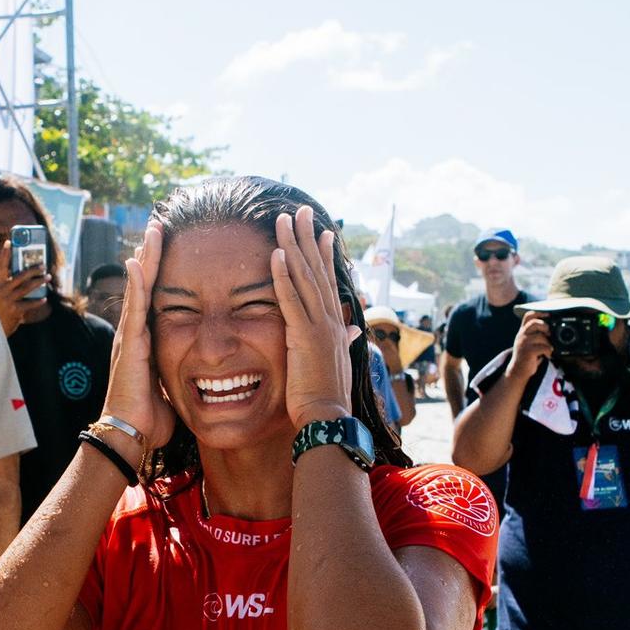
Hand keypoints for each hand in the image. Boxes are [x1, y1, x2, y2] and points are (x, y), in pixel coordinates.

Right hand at [0, 246, 50, 334]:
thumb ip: (6, 282)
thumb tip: (21, 270)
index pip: (1, 265)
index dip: (5, 253)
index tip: (9, 242)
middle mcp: (2, 289)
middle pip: (20, 276)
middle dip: (33, 270)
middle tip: (43, 266)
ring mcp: (8, 299)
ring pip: (27, 288)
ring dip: (39, 282)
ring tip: (47, 278)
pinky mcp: (15, 309)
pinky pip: (29, 303)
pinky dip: (37, 301)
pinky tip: (44, 298)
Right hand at [99, 221, 174, 456]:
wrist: (129, 436)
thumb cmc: (150, 420)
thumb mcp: (169, 390)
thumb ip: (177, 375)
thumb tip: (197, 376)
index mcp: (145, 344)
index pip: (154, 300)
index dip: (159, 275)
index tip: (167, 250)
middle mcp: (134, 335)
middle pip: (144, 286)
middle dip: (150, 256)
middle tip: (158, 226)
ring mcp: (129, 338)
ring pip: (138, 289)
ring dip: (144, 259)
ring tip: (151, 231)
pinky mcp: (129, 345)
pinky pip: (134, 308)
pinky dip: (135, 284)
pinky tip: (136, 261)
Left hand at [271, 204, 353, 426]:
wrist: (328, 418)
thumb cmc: (329, 396)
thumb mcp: (338, 362)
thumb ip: (344, 340)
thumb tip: (353, 327)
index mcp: (336, 325)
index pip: (329, 283)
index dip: (325, 256)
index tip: (323, 233)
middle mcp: (331, 319)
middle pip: (317, 270)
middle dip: (308, 238)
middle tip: (302, 211)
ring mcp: (318, 326)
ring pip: (304, 277)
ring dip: (293, 246)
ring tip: (284, 220)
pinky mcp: (303, 336)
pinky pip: (291, 300)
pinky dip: (283, 276)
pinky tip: (277, 254)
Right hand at [507, 311, 551, 382]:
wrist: (517, 371)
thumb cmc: (526, 357)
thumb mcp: (528, 343)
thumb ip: (535, 335)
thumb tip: (551, 329)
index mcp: (522, 332)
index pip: (528, 316)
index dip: (539, 313)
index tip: (548, 315)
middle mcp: (521, 335)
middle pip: (535, 323)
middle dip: (545, 327)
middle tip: (549, 334)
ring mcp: (523, 343)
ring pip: (541, 337)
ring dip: (548, 343)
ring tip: (549, 349)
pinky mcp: (528, 352)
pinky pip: (544, 347)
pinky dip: (549, 351)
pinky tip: (548, 355)